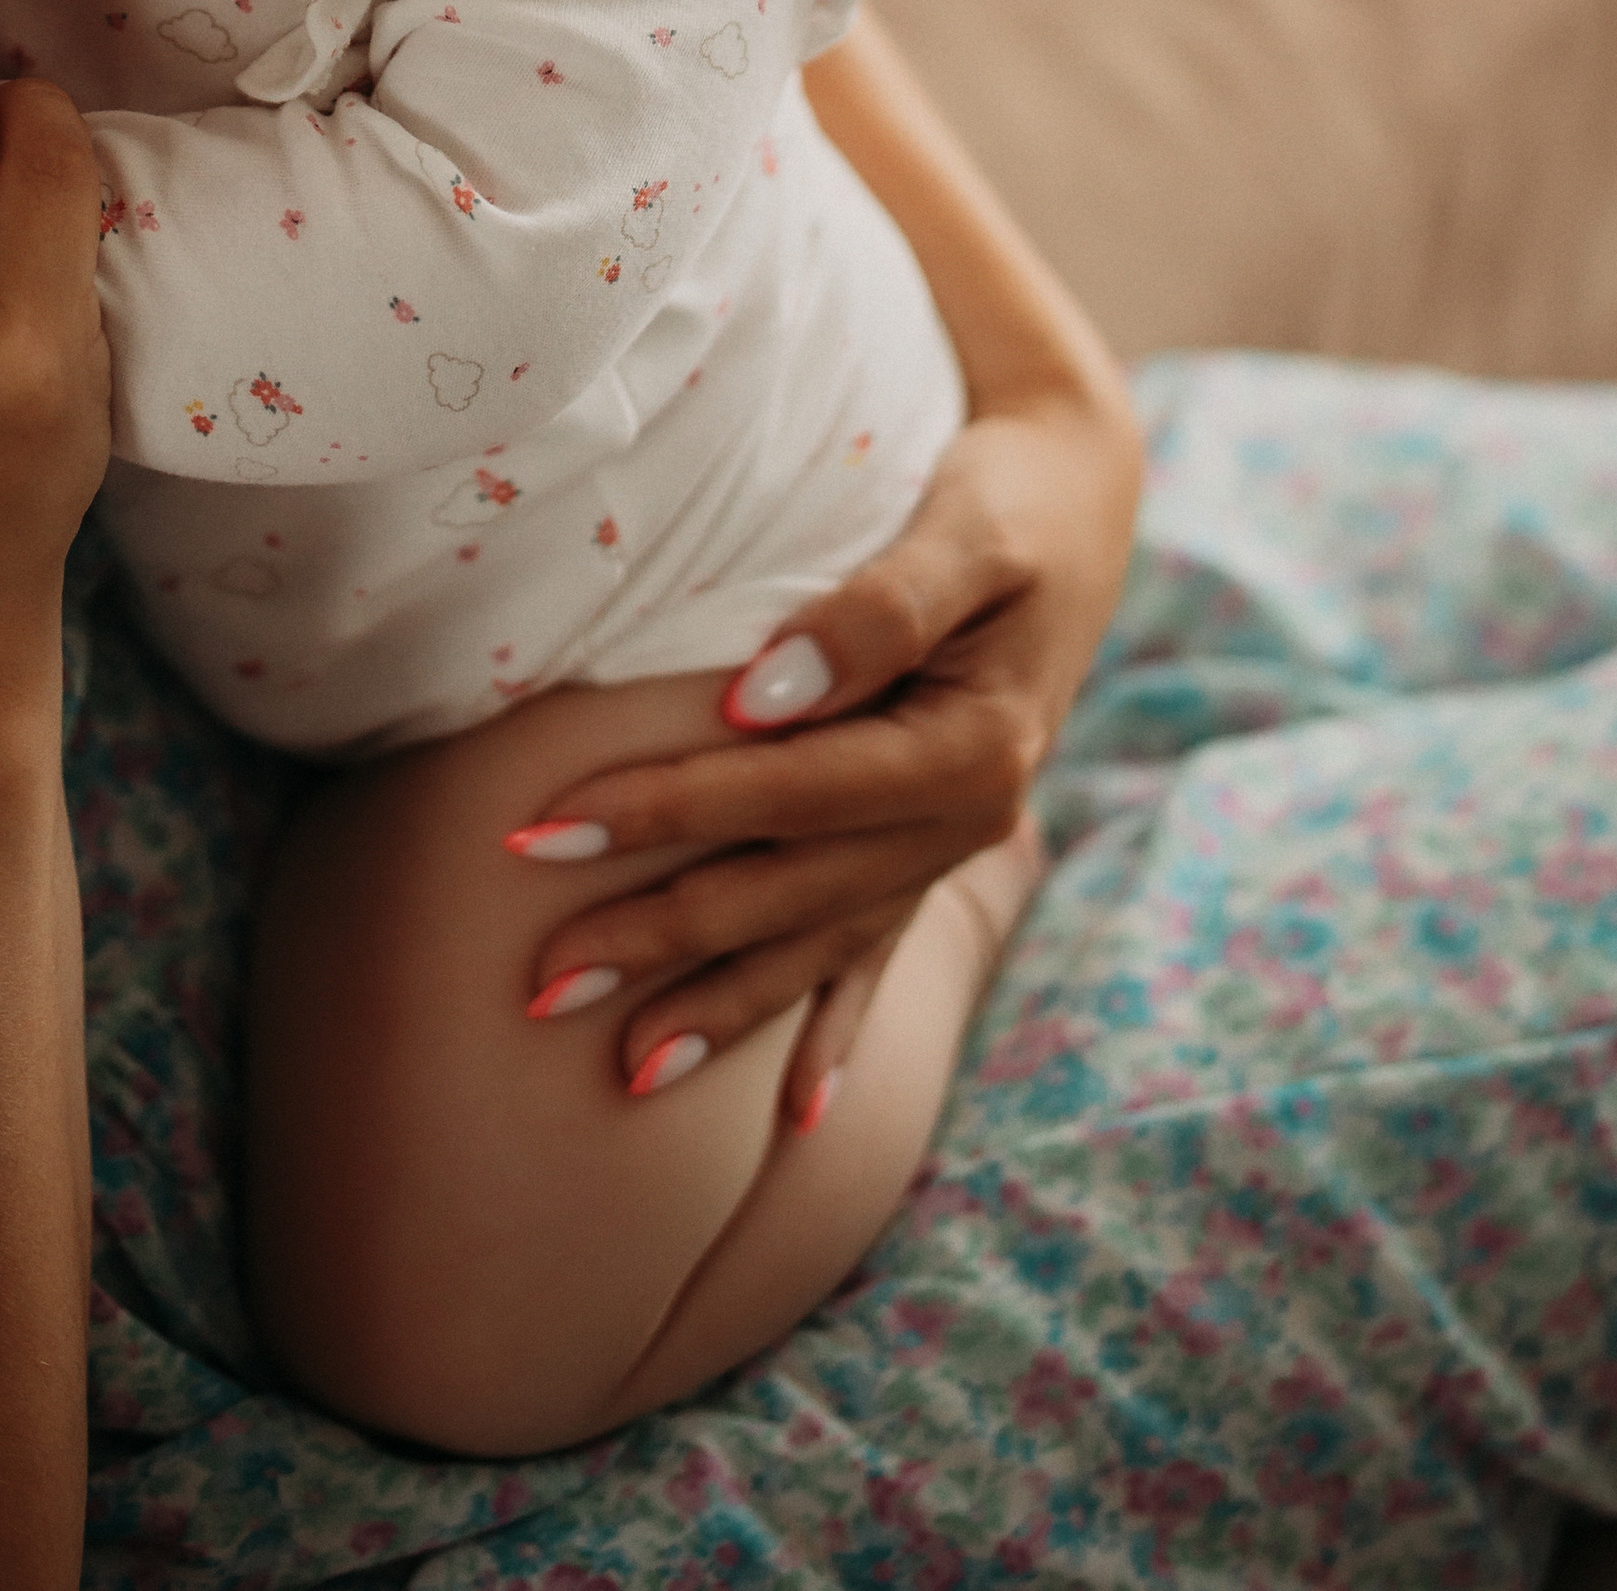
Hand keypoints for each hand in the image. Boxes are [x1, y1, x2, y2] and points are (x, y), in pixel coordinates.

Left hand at [519, 389, 1139, 1109]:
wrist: (1081, 499)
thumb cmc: (1009, 499)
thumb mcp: (964, 531)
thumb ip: (875, 612)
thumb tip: (760, 695)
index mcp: (970, 749)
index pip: (786, 792)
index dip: (667, 809)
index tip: (547, 826)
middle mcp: (964, 822)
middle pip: (787, 892)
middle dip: (659, 939)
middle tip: (535, 983)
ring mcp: (951, 848)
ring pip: (817, 945)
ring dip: (720, 1008)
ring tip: (622, 1071)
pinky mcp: (935, 846)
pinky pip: (877, 955)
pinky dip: (835, 1031)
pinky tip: (801, 1118)